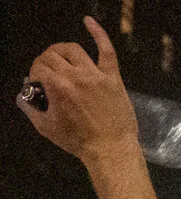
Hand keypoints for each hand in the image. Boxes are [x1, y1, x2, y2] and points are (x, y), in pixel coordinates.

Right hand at [19, 19, 137, 165]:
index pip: (39, 67)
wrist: (112, 150)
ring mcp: (96, 75)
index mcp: (57, 86)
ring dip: (61, 50)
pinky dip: (98, 33)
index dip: (35, 74)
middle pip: (52, 56)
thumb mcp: (45, 126)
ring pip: (73, 49)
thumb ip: (29, 107)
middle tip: (47, 73)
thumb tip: (22, 94)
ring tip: (59, 57)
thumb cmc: (78, 141)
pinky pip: (107, 50)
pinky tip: (88, 21)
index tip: (39, 84)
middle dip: (44, 62)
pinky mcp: (113, 78)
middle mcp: (75, 76)